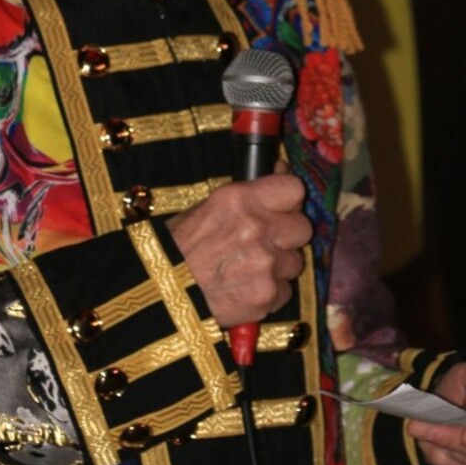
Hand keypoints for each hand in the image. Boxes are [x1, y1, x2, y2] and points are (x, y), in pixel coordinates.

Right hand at [167, 175, 310, 329]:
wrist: (163, 293)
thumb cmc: (178, 248)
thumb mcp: (207, 207)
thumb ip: (248, 194)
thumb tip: (280, 169)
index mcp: (240, 200)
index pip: (294, 189)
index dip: (290, 200)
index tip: (283, 207)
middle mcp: (258, 228)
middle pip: (302, 227)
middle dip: (287, 235)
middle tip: (266, 242)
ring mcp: (266, 264)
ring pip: (294, 262)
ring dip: (278, 266)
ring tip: (248, 269)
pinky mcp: (267, 295)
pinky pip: (284, 291)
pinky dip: (269, 292)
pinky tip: (245, 289)